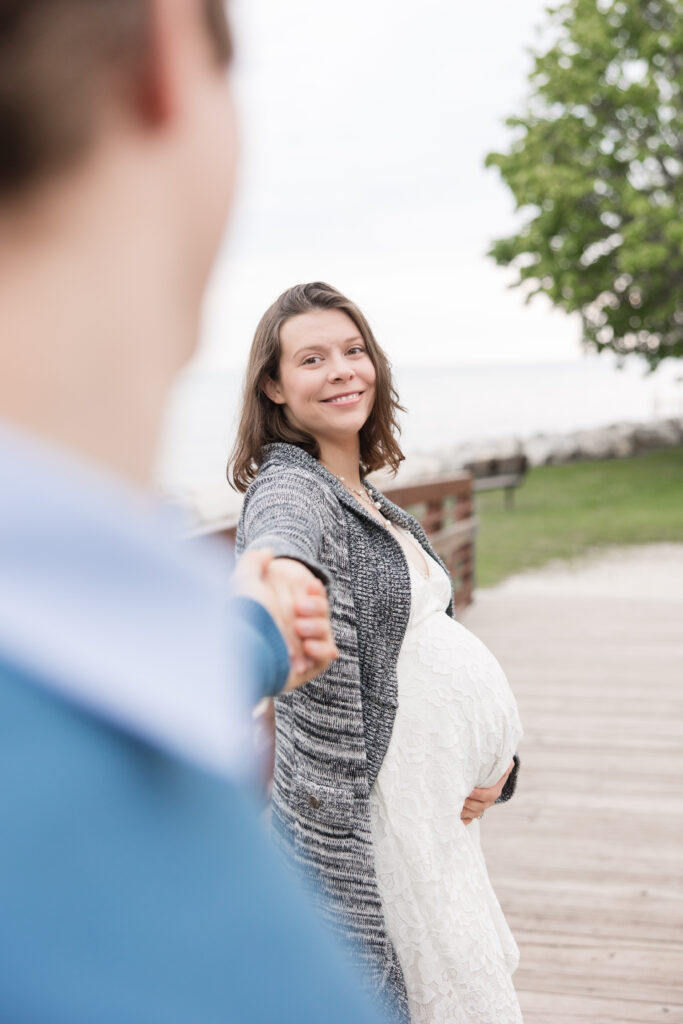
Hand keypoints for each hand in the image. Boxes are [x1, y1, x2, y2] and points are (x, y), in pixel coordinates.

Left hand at [232, 551, 338, 691]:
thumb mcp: (243, 580)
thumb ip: (253, 560)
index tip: (308, 586)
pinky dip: (322, 649)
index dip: (315, 592)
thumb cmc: (241, 614)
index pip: (311, 598)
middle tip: (298, 607)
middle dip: (317, 607)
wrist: (237, 648)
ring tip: (298, 628)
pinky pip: (325, 658)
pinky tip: (307, 645)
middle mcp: (292, 629)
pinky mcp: (303, 668)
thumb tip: (267, 551)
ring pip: (325, 633)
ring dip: (318, 627)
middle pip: (322, 614)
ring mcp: (299, 649)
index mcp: (285, 610)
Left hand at [460, 760, 514, 824]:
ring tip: (454, 806)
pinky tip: (456, 818)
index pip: (489, 795)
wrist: (490, 778)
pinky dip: (463, 820)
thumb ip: (503, 765)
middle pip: (479, 807)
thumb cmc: (492, 769)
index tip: (470, 791)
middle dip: (468, 803)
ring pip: (474, 814)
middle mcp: (488, 801)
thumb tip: (510, 764)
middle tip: (457, 798)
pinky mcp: (474, 811)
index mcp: (494, 790)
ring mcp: (481, 807)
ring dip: (464, 811)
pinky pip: (469, 819)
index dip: (479, 794)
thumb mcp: (500, 766)